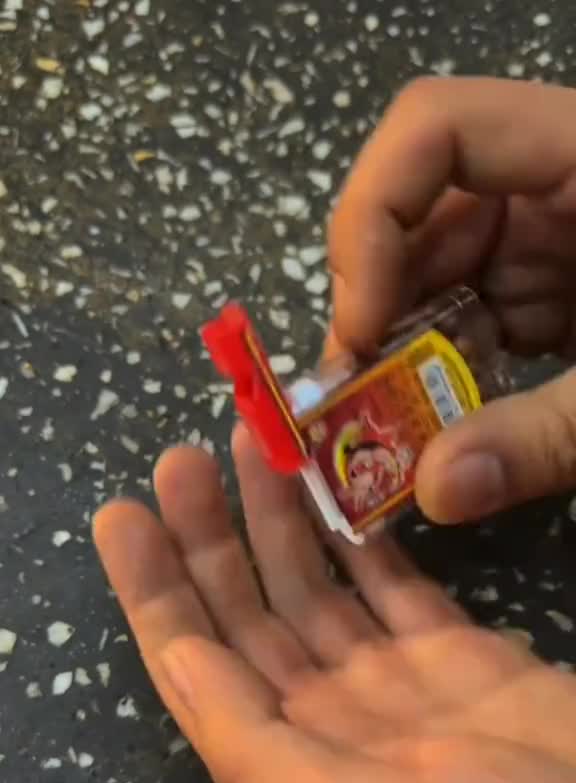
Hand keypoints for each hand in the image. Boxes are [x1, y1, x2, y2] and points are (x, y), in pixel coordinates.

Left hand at [94, 427, 575, 782]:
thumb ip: (259, 755)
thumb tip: (180, 662)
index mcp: (290, 778)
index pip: (200, 675)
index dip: (155, 596)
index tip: (123, 517)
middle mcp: (331, 729)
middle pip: (249, 620)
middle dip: (209, 541)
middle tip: (180, 460)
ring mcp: (398, 688)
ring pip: (318, 591)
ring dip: (279, 523)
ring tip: (250, 446)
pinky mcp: (463, 658)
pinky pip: (395, 586)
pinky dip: (363, 537)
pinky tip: (334, 487)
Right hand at [328, 77, 575, 523]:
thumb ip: (548, 435)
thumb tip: (433, 494)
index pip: (436, 130)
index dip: (373, 215)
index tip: (363, 324)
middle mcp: (556, 183)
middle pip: (420, 209)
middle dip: (374, 304)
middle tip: (352, 403)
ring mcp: (557, 237)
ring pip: (441, 273)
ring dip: (404, 350)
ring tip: (387, 428)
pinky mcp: (562, 290)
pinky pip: (480, 316)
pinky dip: (450, 371)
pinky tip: (441, 426)